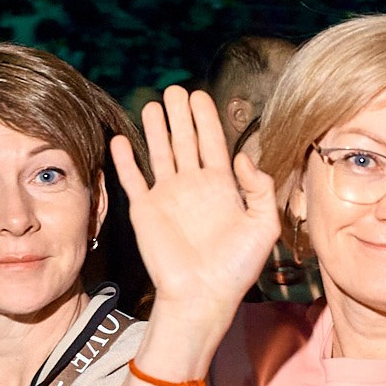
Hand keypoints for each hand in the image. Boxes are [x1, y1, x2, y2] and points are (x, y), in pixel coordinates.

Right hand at [110, 85, 282, 322]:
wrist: (203, 296)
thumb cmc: (236, 268)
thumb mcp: (265, 226)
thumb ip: (260, 188)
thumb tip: (243, 156)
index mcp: (222, 187)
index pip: (213, 143)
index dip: (207, 119)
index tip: (200, 95)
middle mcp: (194, 186)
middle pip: (185, 141)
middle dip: (180, 115)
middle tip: (175, 89)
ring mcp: (168, 196)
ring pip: (160, 153)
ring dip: (156, 129)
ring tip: (151, 104)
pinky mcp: (145, 210)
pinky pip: (133, 179)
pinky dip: (125, 160)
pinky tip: (121, 139)